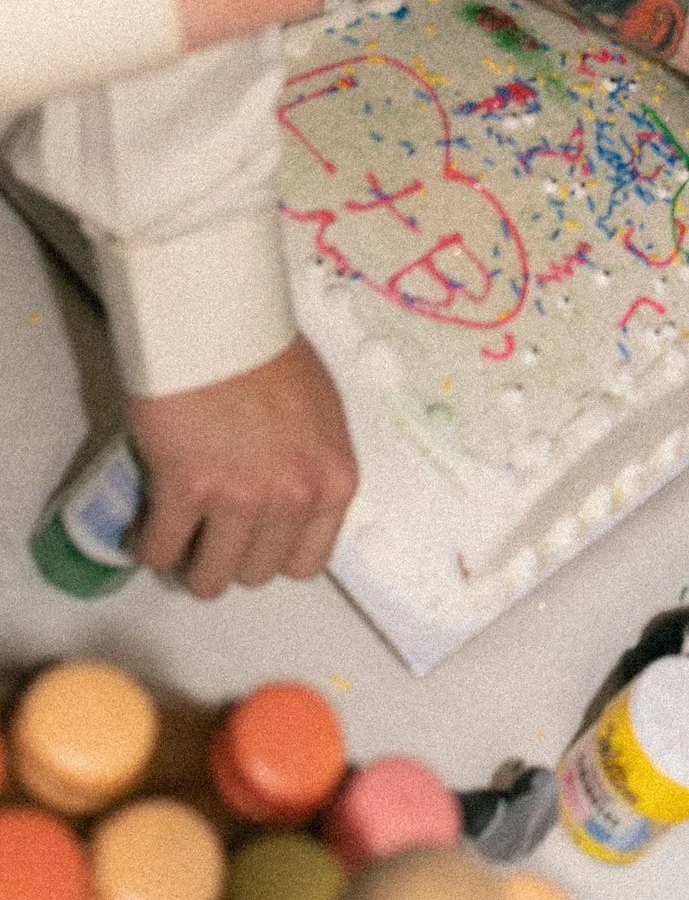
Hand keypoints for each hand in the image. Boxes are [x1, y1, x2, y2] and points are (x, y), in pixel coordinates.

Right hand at [127, 337, 360, 597]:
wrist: (221, 323)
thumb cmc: (269, 354)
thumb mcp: (318, 413)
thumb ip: (309, 463)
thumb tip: (285, 493)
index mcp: (333, 480)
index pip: (308, 561)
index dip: (273, 556)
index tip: (252, 545)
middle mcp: (293, 497)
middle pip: (256, 572)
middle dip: (230, 559)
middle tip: (209, 537)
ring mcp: (240, 498)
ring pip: (210, 576)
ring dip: (189, 564)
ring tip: (177, 542)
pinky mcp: (186, 490)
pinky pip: (161, 548)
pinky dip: (148, 546)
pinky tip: (144, 531)